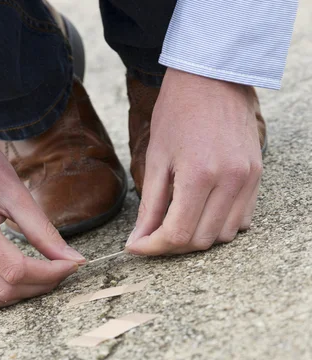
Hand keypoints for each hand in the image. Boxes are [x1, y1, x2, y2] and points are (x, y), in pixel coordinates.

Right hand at [0, 129, 84, 312]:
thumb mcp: (16, 194)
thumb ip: (44, 231)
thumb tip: (73, 259)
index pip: (16, 270)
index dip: (50, 273)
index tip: (71, 265)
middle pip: (4, 290)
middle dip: (40, 285)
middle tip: (62, 270)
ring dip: (20, 296)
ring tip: (41, 276)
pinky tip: (16, 278)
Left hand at [126, 69, 262, 254]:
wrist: (213, 76)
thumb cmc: (178, 112)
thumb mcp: (156, 158)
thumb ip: (149, 206)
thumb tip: (139, 240)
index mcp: (199, 174)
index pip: (178, 234)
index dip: (153, 248)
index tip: (137, 247)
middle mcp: (229, 181)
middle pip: (201, 241)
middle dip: (172, 245)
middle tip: (153, 235)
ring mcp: (247, 179)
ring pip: (223, 235)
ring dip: (197, 237)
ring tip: (178, 222)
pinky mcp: (257, 176)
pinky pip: (242, 221)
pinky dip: (220, 225)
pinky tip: (202, 212)